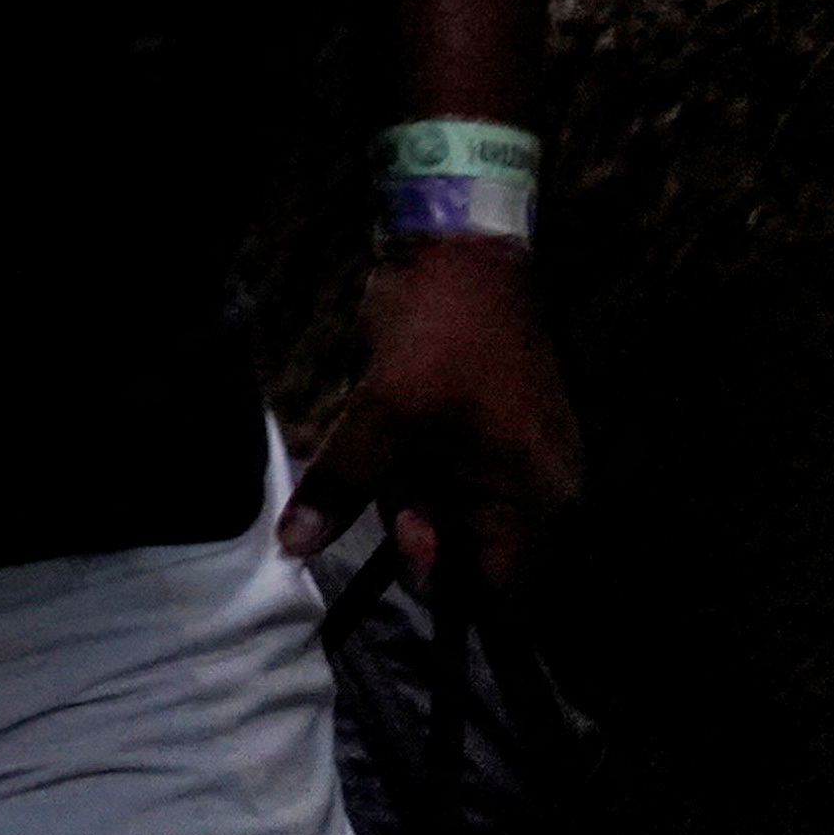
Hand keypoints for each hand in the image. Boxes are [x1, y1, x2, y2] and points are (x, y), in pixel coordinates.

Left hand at [283, 239, 581, 615]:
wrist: (462, 247)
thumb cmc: (441, 330)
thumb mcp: (386, 410)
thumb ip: (346, 485)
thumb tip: (295, 546)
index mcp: (536, 498)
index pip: (496, 587)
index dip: (438, 576)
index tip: (396, 530)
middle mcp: (538, 489)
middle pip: (464, 548)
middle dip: (407, 520)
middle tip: (381, 480)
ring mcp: (512, 458)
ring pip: (442, 506)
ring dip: (391, 486)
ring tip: (361, 443)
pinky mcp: (483, 431)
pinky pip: (437, 468)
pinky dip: (395, 461)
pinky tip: (345, 438)